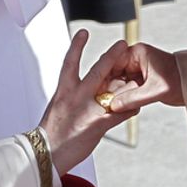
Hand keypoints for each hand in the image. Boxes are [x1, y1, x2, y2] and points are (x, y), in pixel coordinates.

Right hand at [39, 30, 137, 174]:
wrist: (47, 154)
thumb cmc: (50, 134)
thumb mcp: (57, 109)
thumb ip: (69, 97)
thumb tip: (75, 93)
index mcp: (64, 90)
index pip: (70, 62)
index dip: (77, 46)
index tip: (83, 32)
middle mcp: (76, 96)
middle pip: (98, 70)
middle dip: (112, 56)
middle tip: (122, 43)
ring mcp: (88, 109)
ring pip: (114, 90)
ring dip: (128, 85)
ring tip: (139, 78)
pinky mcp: (99, 124)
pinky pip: (121, 113)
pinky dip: (130, 109)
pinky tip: (137, 107)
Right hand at [105, 42, 182, 111]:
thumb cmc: (181, 80)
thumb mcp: (156, 90)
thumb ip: (133, 98)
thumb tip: (113, 105)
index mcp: (137, 52)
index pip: (111, 63)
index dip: (103, 78)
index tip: (96, 91)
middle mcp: (135, 59)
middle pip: (112, 73)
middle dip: (108, 88)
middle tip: (101, 102)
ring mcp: (137, 70)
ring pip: (118, 83)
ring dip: (115, 95)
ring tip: (109, 106)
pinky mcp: (140, 81)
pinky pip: (126, 89)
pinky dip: (123, 98)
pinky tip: (118, 107)